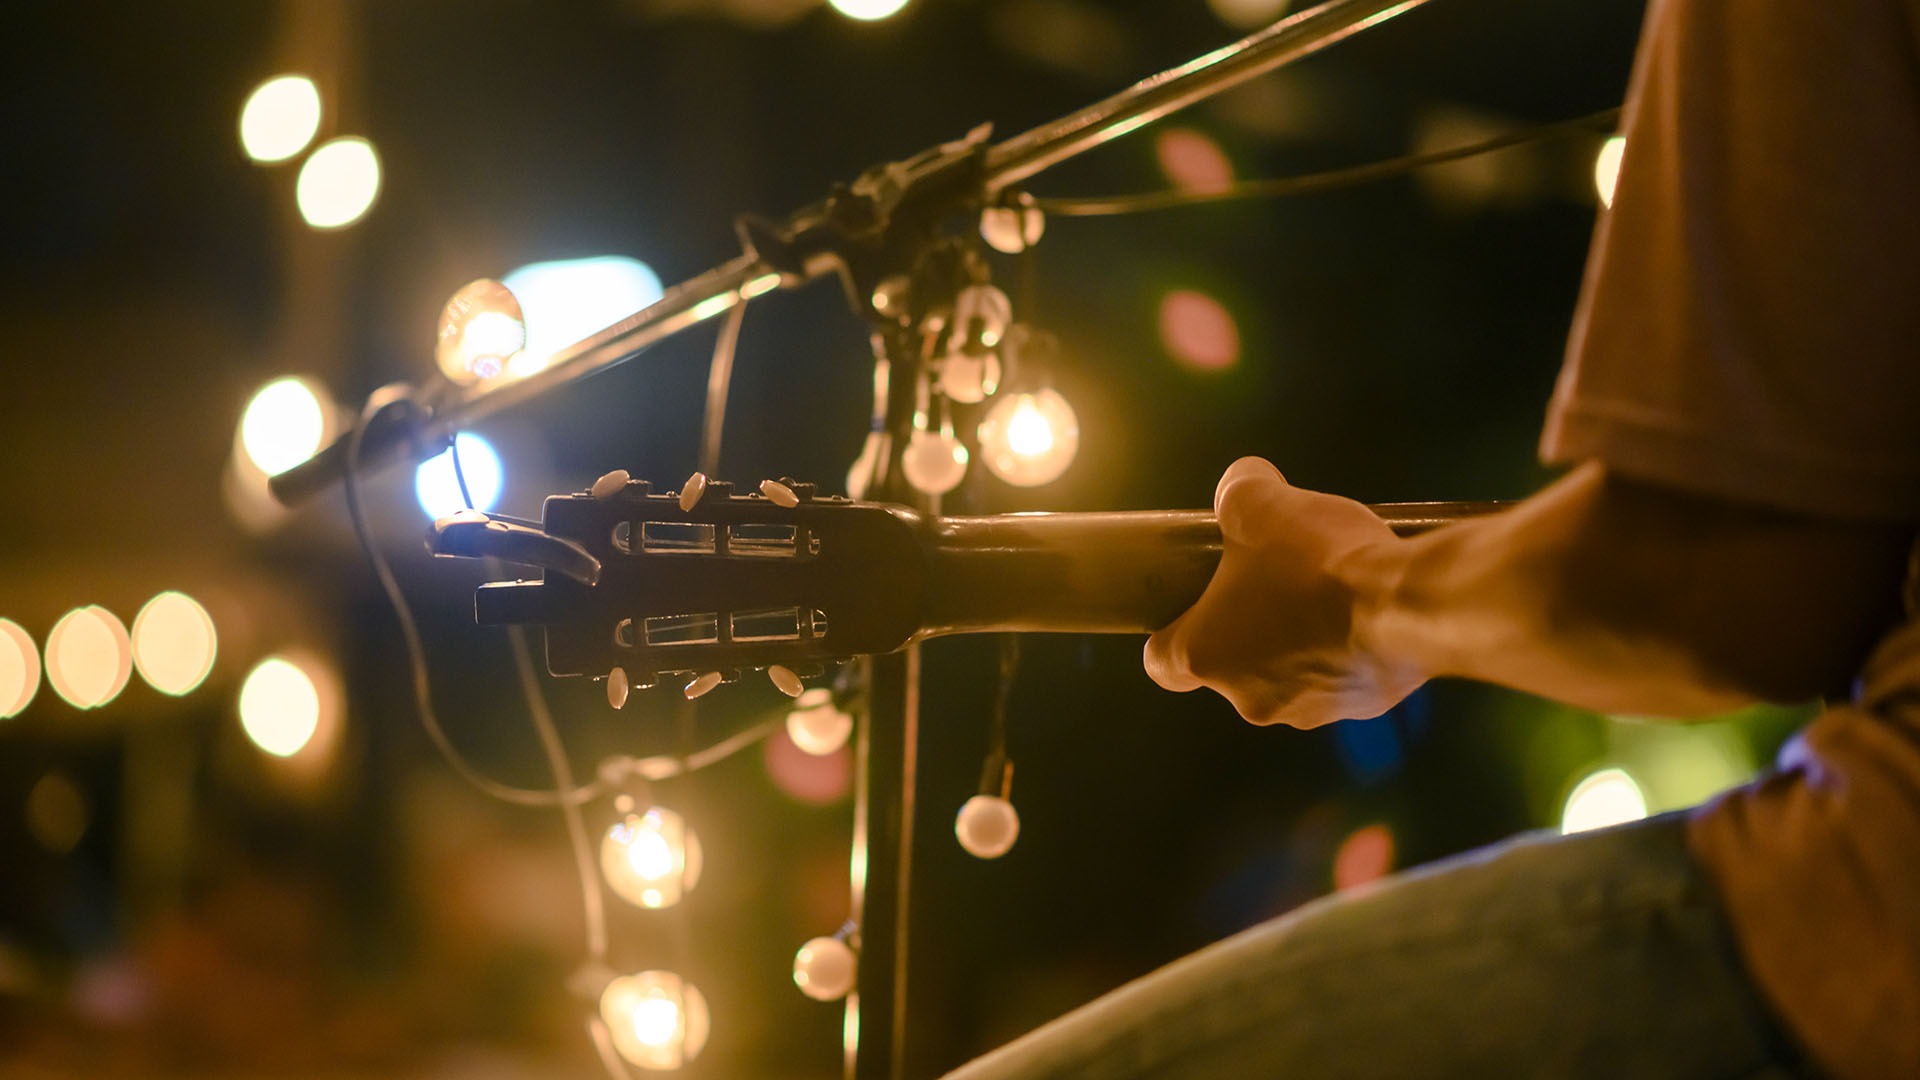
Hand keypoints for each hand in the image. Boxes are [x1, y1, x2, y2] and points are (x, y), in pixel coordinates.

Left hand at [1143, 457, 1425, 727]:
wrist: (1407, 602)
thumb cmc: (1316, 560)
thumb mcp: (1258, 502)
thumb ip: (1237, 491)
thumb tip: (1242, 484)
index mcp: (1205, 657)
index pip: (1161, 662)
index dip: (1169, 631)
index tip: (1190, 605)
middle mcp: (1249, 697)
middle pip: (1231, 662)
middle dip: (1246, 622)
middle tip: (1270, 577)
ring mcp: (1308, 709)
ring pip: (1287, 672)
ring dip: (1297, 637)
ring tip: (1324, 588)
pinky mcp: (1359, 707)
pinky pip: (1339, 675)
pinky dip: (1344, 647)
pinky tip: (1362, 607)